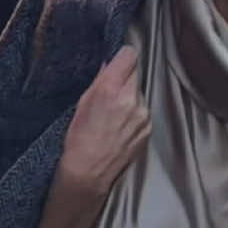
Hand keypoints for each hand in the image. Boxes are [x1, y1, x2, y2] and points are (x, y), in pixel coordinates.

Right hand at [59, 45, 149, 196]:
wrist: (90, 172)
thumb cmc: (79, 140)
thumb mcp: (82, 102)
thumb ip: (100, 80)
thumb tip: (109, 64)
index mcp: (110, 89)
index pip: (129, 56)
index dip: (123, 57)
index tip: (118, 62)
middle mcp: (131, 99)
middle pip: (135, 74)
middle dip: (124, 79)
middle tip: (111, 92)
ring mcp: (143, 115)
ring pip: (139, 93)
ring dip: (129, 98)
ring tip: (113, 116)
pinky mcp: (148, 128)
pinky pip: (143, 111)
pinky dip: (134, 115)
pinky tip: (120, 127)